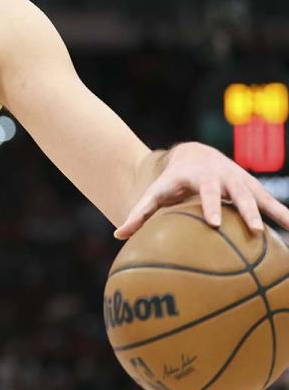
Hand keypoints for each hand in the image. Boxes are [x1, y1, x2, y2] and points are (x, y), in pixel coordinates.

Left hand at [115, 142, 288, 238]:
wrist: (194, 155)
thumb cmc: (170, 182)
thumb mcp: (154, 193)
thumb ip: (139, 213)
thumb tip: (118, 234)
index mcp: (198, 178)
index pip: (205, 192)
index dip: (210, 206)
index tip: (214, 223)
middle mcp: (222, 176)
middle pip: (236, 193)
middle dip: (245, 211)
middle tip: (255, 231)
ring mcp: (239, 181)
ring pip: (257, 196)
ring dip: (271, 212)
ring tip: (286, 230)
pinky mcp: (251, 187)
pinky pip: (269, 202)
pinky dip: (281, 214)